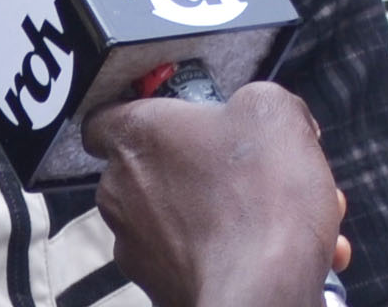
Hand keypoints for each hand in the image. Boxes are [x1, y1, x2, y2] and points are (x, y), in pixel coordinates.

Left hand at [89, 79, 350, 306]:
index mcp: (136, 137)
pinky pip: (198, 261)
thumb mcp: (272, 110)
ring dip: (228, 215)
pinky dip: (235, 255)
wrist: (265, 290)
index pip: (106, 118)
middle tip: (251, 172)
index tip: (178, 123)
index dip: (144, 117)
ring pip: (183, 219)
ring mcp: (135, 247)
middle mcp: (122, 192)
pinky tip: (281, 252)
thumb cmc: (260, 198)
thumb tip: (257, 118)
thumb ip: (252, 100)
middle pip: (154, 170)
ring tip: (281, 217)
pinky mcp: (159, 289)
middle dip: (203, 170)